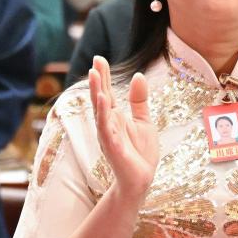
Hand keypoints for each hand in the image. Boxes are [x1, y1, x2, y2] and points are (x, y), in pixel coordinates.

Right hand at [89, 56, 158, 199]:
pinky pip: (105, 128)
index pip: (107, 91)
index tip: (99, 58)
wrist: (141, 180)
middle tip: (95, 61)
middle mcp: (108, 123)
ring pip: (99, 111)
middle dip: (98, 79)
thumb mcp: (144, 121)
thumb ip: (139, 100)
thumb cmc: (140, 153)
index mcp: (115, 116)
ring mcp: (108, 135)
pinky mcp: (112, 147)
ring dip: (96, 93)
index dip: (104, 75)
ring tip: (93, 75)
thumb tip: (139, 75)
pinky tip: (103, 100)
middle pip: (100, 97)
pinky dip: (103, 114)